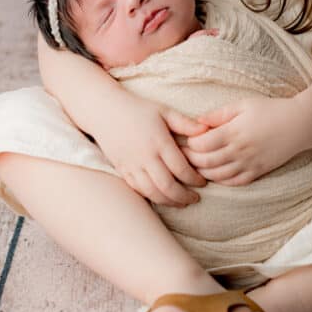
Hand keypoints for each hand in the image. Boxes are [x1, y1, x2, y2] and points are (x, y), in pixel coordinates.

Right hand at [97, 91, 207, 207]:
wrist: (105, 112)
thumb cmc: (138, 109)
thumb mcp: (164, 111)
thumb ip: (185, 123)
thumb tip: (206, 130)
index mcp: (159, 142)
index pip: (181, 168)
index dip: (194, 179)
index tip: (202, 182)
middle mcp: (145, 157)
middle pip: (167, 186)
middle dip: (183, 196)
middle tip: (195, 198)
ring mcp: (132, 165)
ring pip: (152, 192)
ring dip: (169, 201)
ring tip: (181, 202)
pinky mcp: (122, 170)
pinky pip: (138, 190)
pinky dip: (152, 197)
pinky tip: (162, 197)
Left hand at [182, 96, 306, 185]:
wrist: (300, 124)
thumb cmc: (271, 109)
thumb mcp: (243, 104)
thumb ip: (219, 114)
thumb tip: (197, 121)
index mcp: (233, 132)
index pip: (201, 144)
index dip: (189, 143)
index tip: (184, 139)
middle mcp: (239, 151)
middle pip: (205, 162)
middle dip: (190, 160)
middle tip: (181, 156)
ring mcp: (249, 164)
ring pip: (217, 175)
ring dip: (202, 172)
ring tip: (194, 166)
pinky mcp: (258, 172)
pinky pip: (234, 182)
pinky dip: (220, 180)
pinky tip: (214, 174)